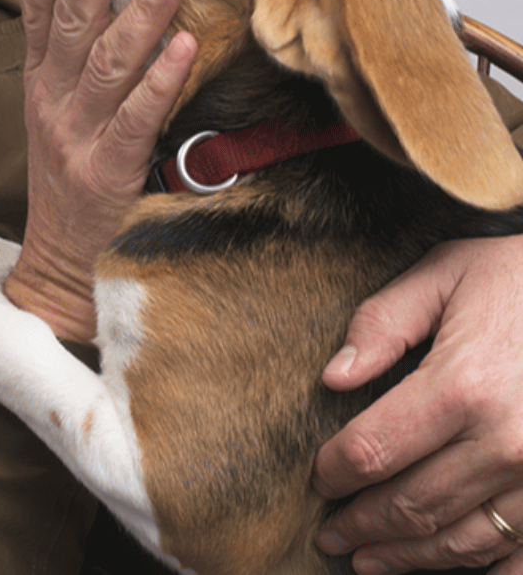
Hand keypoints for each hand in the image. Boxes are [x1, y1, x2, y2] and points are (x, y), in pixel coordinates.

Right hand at [2, 0, 194, 342]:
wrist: (60, 267)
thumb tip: (106, 6)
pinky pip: (138, 118)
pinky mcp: (110, 170)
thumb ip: (76, 64)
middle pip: (69, 22)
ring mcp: (79, 135)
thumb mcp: (55, 117)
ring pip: (109, 61)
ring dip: (142, 8)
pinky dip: (160, 80)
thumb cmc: (67, 185)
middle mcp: (54, 102)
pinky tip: (184, 44)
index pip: (33, 13)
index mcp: (40, 85)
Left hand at [313, 235, 522, 572]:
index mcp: (462, 386)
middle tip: (329, 534)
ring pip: (460, 541)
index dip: (334, 473)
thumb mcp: (445, 274)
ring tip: (368, 561)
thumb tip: (333, 377)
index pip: (373, 450)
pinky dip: (481, 570)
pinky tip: (443, 566)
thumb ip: (382, 323)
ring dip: (408, 557)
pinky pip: (520, 557)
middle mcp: (505, 443)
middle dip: (360, 525)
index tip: (316, 479)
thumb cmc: (517, 282)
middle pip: (411, 505)